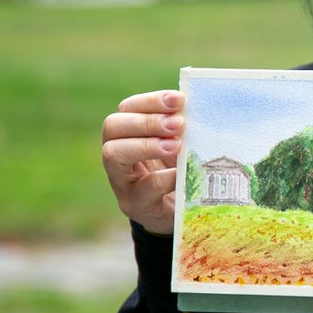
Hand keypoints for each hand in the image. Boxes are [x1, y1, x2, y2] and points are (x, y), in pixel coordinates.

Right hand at [101, 89, 184, 234]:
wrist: (181, 213)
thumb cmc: (180, 171)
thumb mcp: (181, 146)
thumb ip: (181, 129)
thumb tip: (199, 106)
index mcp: (128, 133)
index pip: (127, 108)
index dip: (150, 101)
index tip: (179, 99)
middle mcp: (117, 153)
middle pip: (112, 127)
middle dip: (146, 121)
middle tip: (178, 124)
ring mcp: (121, 181)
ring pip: (112, 154)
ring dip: (146, 145)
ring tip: (176, 145)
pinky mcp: (133, 204)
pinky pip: (143, 189)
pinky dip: (164, 178)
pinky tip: (181, 173)